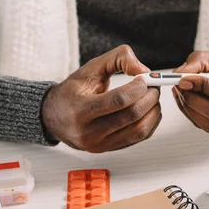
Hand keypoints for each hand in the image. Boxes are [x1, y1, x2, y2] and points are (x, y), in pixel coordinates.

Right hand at [42, 45, 161, 152]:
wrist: (54, 117)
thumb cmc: (72, 92)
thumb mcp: (90, 68)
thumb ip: (117, 59)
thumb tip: (143, 70)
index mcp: (80, 110)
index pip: (118, 100)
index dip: (138, 88)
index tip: (145, 78)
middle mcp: (89, 132)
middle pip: (132, 115)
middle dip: (150, 97)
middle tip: (154, 86)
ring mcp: (100, 145)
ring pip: (139, 130)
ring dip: (153, 111)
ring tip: (152, 97)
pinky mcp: (109, 150)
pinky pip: (139, 138)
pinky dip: (150, 123)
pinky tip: (149, 110)